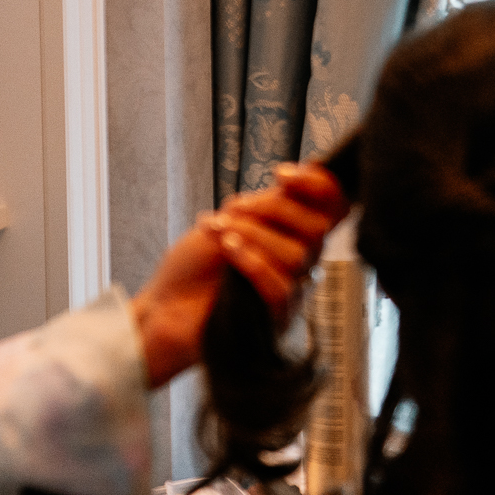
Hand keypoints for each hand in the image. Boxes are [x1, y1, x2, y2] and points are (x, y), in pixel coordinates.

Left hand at [131, 163, 348, 387]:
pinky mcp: (276, 319)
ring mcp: (290, 294)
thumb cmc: (193, 267)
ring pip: (296, 256)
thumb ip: (265, 205)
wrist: (163, 308)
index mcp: (291, 236)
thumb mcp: (229, 221)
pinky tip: (229, 253)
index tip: (281, 175)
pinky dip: (252, 262)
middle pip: (316, 229)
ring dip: (253, 236)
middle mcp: (298, 264)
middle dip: (274, 209)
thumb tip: (291, 187)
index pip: (331, 209)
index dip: (317, 187)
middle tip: (234, 210)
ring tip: (220, 235)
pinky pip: (281, 287)